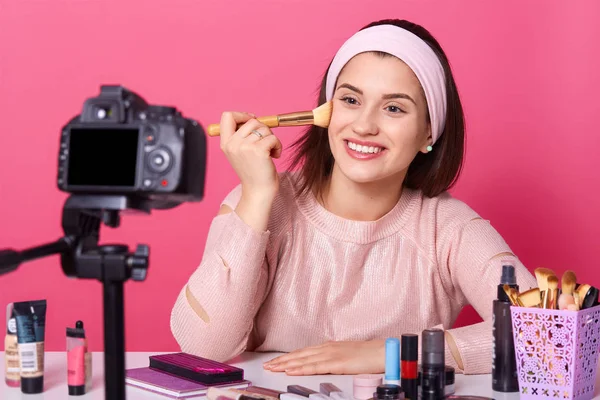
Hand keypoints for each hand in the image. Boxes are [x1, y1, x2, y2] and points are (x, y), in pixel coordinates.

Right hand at [219, 112, 281, 199]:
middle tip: (265, 144)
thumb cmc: (253, 171)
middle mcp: (233, 144)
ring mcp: (245, 147)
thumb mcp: (240, 152)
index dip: (241, 115)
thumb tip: (252, 117)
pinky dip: (278, 146)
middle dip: (263, 129)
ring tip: (269, 152)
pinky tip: (275, 156)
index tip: (251, 121)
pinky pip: (273, 138)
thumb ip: (241, 136)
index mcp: (225, 143)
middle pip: (252, 120)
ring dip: (271, 139)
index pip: (227, 116)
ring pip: (264, 128)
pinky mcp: (258, 150)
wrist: (258, 191)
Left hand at [262, 340, 384, 375]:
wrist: (383, 352)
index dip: (288, 356)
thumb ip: (333, 357)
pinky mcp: (336, 363)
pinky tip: (291, 371)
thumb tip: (323, 363)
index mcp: (329, 346)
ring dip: (286, 364)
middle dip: (281, 360)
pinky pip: (315, 367)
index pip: (303, 352)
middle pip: (299, 355)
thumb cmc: (368, 355)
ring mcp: (330, 355)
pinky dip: (301, 368)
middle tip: (266, 365)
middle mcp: (326, 348)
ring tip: (272, 368)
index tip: (275, 361)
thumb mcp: (346, 354)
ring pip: (303, 360)